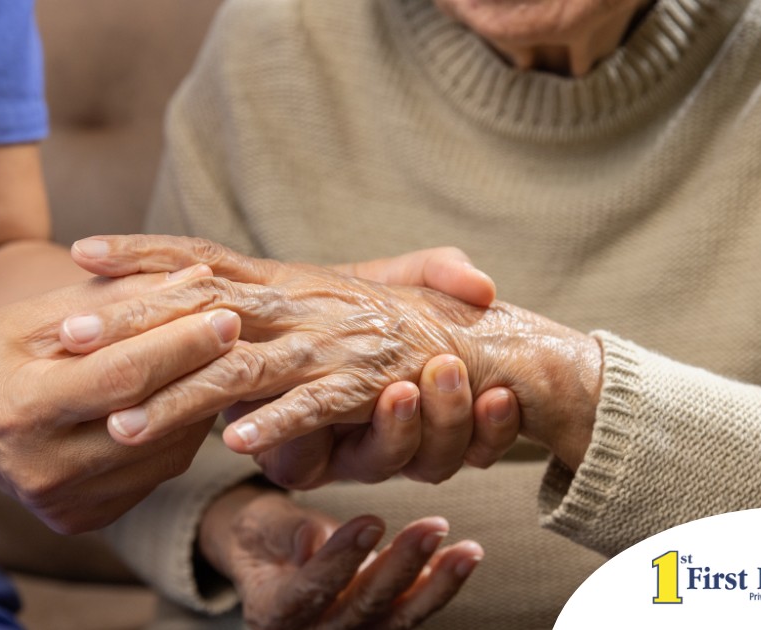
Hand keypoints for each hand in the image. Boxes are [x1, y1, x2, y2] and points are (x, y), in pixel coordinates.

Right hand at [0, 266, 238, 533]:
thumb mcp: (41, 314)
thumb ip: (120, 300)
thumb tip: (199, 279)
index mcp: (23, 410)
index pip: (123, 377)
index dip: (181, 345)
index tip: (226, 312)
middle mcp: (43, 469)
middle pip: (151, 419)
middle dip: (202, 371)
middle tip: (239, 330)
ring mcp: (63, 503)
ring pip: (165, 454)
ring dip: (198, 405)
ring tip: (214, 361)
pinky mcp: (81, 519)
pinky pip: (154, 475)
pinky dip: (176, 435)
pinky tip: (182, 399)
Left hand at [70, 235, 601, 470]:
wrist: (478, 343)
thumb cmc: (386, 325)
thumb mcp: (317, 300)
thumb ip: (262, 297)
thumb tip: (190, 289)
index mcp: (281, 282)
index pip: (201, 260)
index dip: (143, 254)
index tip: (81, 251)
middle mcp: (298, 305)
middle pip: (200, 310)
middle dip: (133, 322)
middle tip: (68, 335)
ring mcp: (328, 344)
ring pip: (242, 369)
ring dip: (181, 396)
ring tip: (124, 421)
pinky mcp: (366, 384)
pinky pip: (315, 406)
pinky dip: (280, 424)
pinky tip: (236, 444)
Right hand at [198, 485, 482, 629]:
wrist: (270, 561)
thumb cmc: (262, 536)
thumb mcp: (259, 525)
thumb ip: (285, 533)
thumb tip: (313, 539)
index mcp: (273, 612)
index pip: (310, 590)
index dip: (341, 559)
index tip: (372, 520)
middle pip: (361, 607)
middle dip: (401, 566)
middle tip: (433, 527)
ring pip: (396, 618)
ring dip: (436, 584)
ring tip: (467, 550)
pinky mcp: (376, 628)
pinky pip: (409, 613)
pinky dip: (437, 588)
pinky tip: (461, 560)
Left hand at [237, 248, 513, 486]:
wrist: (255, 322)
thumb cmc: (337, 300)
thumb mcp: (396, 277)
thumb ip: (440, 272)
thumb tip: (484, 285)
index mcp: (428, 398)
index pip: (485, 429)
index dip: (498, 424)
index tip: (505, 396)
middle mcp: (394, 435)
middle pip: (444, 455)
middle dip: (455, 422)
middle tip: (456, 379)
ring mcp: (345, 451)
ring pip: (389, 461)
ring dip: (398, 427)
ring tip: (399, 391)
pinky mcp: (291, 456)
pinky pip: (301, 456)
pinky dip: (290, 429)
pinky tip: (277, 428)